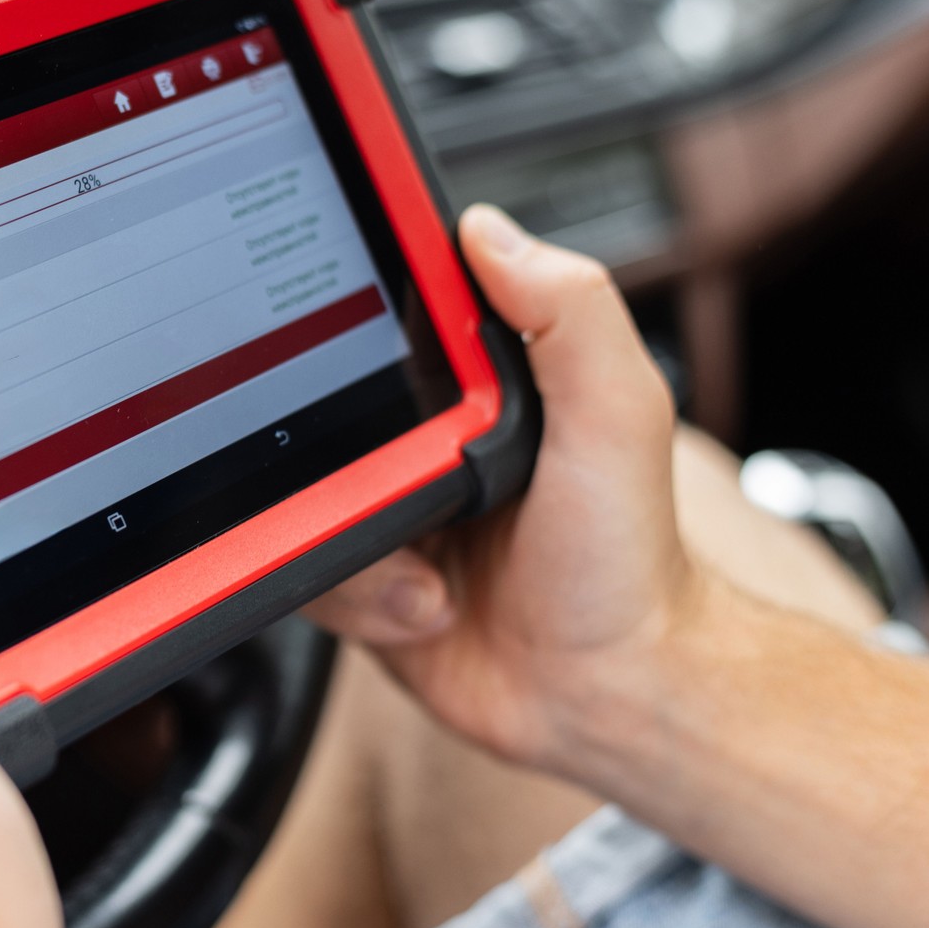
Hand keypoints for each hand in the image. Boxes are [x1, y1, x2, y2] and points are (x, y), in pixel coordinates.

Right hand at [304, 205, 703, 773]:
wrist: (604, 697)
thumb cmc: (630, 564)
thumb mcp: (618, 415)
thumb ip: (570, 312)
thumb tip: (488, 230)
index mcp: (481, 379)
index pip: (394, 303)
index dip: (354, 295)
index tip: (336, 310)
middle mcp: (426, 435)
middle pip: (320, 402)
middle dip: (350, 458)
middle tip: (415, 491)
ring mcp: (386, 505)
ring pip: (298, 493)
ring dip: (362, 541)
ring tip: (435, 565)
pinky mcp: (359, 573)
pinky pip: (300, 565)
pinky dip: (355, 593)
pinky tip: (422, 601)